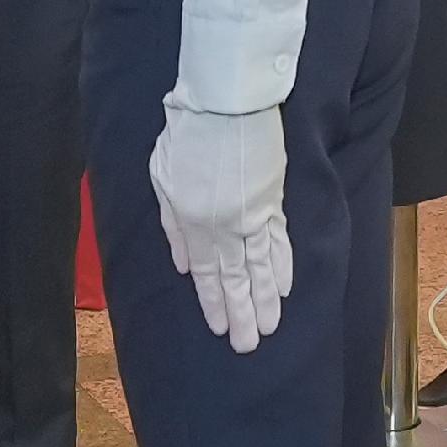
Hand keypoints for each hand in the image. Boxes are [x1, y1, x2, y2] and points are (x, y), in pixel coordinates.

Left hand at [150, 103, 292, 350]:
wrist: (226, 101)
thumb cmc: (186, 132)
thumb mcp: (162, 176)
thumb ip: (171, 224)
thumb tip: (181, 263)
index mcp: (191, 223)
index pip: (203, 272)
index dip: (213, 302)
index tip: (219, 328)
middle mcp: (222, 226)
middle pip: (234, 278)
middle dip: (241, 314)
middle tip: (248, 345)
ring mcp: (251, 215)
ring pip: (260, 267)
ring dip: (265, 300)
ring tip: (270, 327)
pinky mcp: (273, 199)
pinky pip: (279, 241)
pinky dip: (282, 266)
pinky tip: (285, 287)